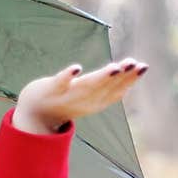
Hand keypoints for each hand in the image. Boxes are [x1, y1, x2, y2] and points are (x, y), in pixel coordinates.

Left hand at [13, 57, 148, 133]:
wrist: (34, 112)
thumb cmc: (65, 99)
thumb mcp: (89, 95)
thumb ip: (107, 85)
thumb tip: (128, 71)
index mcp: (94, 102)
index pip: (116, 90)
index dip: (130, 79)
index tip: (144, 67)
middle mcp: (83, 101)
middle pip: (105, 87)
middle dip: (121, 76)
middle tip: (135, 65)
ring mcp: (67, 95)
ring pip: (87, 86)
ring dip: (101, 77)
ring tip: (115, 67)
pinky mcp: (51, 89)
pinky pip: (60, 83)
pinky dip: (68, 76)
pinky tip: (76, 68)